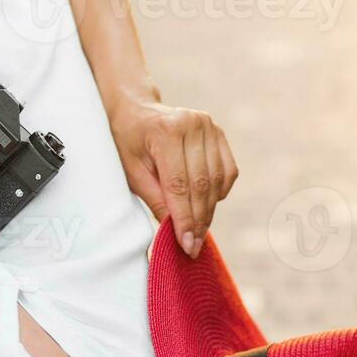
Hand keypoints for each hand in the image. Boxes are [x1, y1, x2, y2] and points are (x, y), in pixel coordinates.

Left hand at [109, 96, 238, 257]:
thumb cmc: (129, 142)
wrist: (137, 110)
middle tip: (194, 247)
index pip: (179, 185)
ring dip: (210, 211)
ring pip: (216, 181)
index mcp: (166, 132)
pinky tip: (206, 205)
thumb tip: (175, 232)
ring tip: (199, 233)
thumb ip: (156, 200)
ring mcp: (209, 126)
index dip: (185, 219)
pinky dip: (219, 193)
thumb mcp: (133, 172)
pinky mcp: (219, 133)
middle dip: (198, 220)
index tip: (186, 245)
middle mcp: (193, 125)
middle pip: (201, 185)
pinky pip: (227, 171)